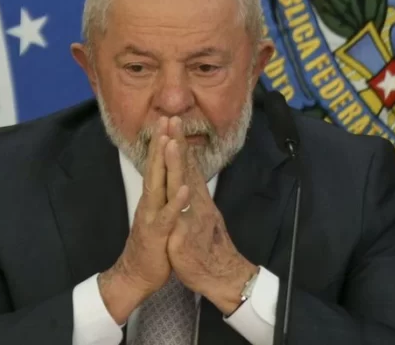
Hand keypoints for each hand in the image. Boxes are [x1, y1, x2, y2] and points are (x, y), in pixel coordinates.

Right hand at [98, 117, 191, 323]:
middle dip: (161, 143)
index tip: (168, 121)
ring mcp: (152, 216)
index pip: (158, 165)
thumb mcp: (159, 215)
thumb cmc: (152, 245)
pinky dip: (176, 202)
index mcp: (153, 197)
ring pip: (158, 185)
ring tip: (170, 142)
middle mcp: (150, 201)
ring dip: (164, 164)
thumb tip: (167, 177)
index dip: (163, 143)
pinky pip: (168, 216)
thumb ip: (162, 195)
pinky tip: (183, 188)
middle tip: (166, 119)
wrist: (136, 275)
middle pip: (156, 167)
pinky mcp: (158, 233)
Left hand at [163, 117, 256, 314]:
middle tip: (174, 119)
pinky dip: (183, 203)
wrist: (222, 275)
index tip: (173, 123)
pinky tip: (182, 189)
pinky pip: (184, 219)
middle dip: (178, 144)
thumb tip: (190, 178)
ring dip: (180, 165)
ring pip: (184, 188)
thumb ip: (195, 197)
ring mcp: (192, 218)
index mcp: (196, 200)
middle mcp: (196, 204)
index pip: (186, 167)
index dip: (179, 145)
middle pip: (186, 169)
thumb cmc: (207, 247)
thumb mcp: (200, 217)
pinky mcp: (187, 237)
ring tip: (174, 143)